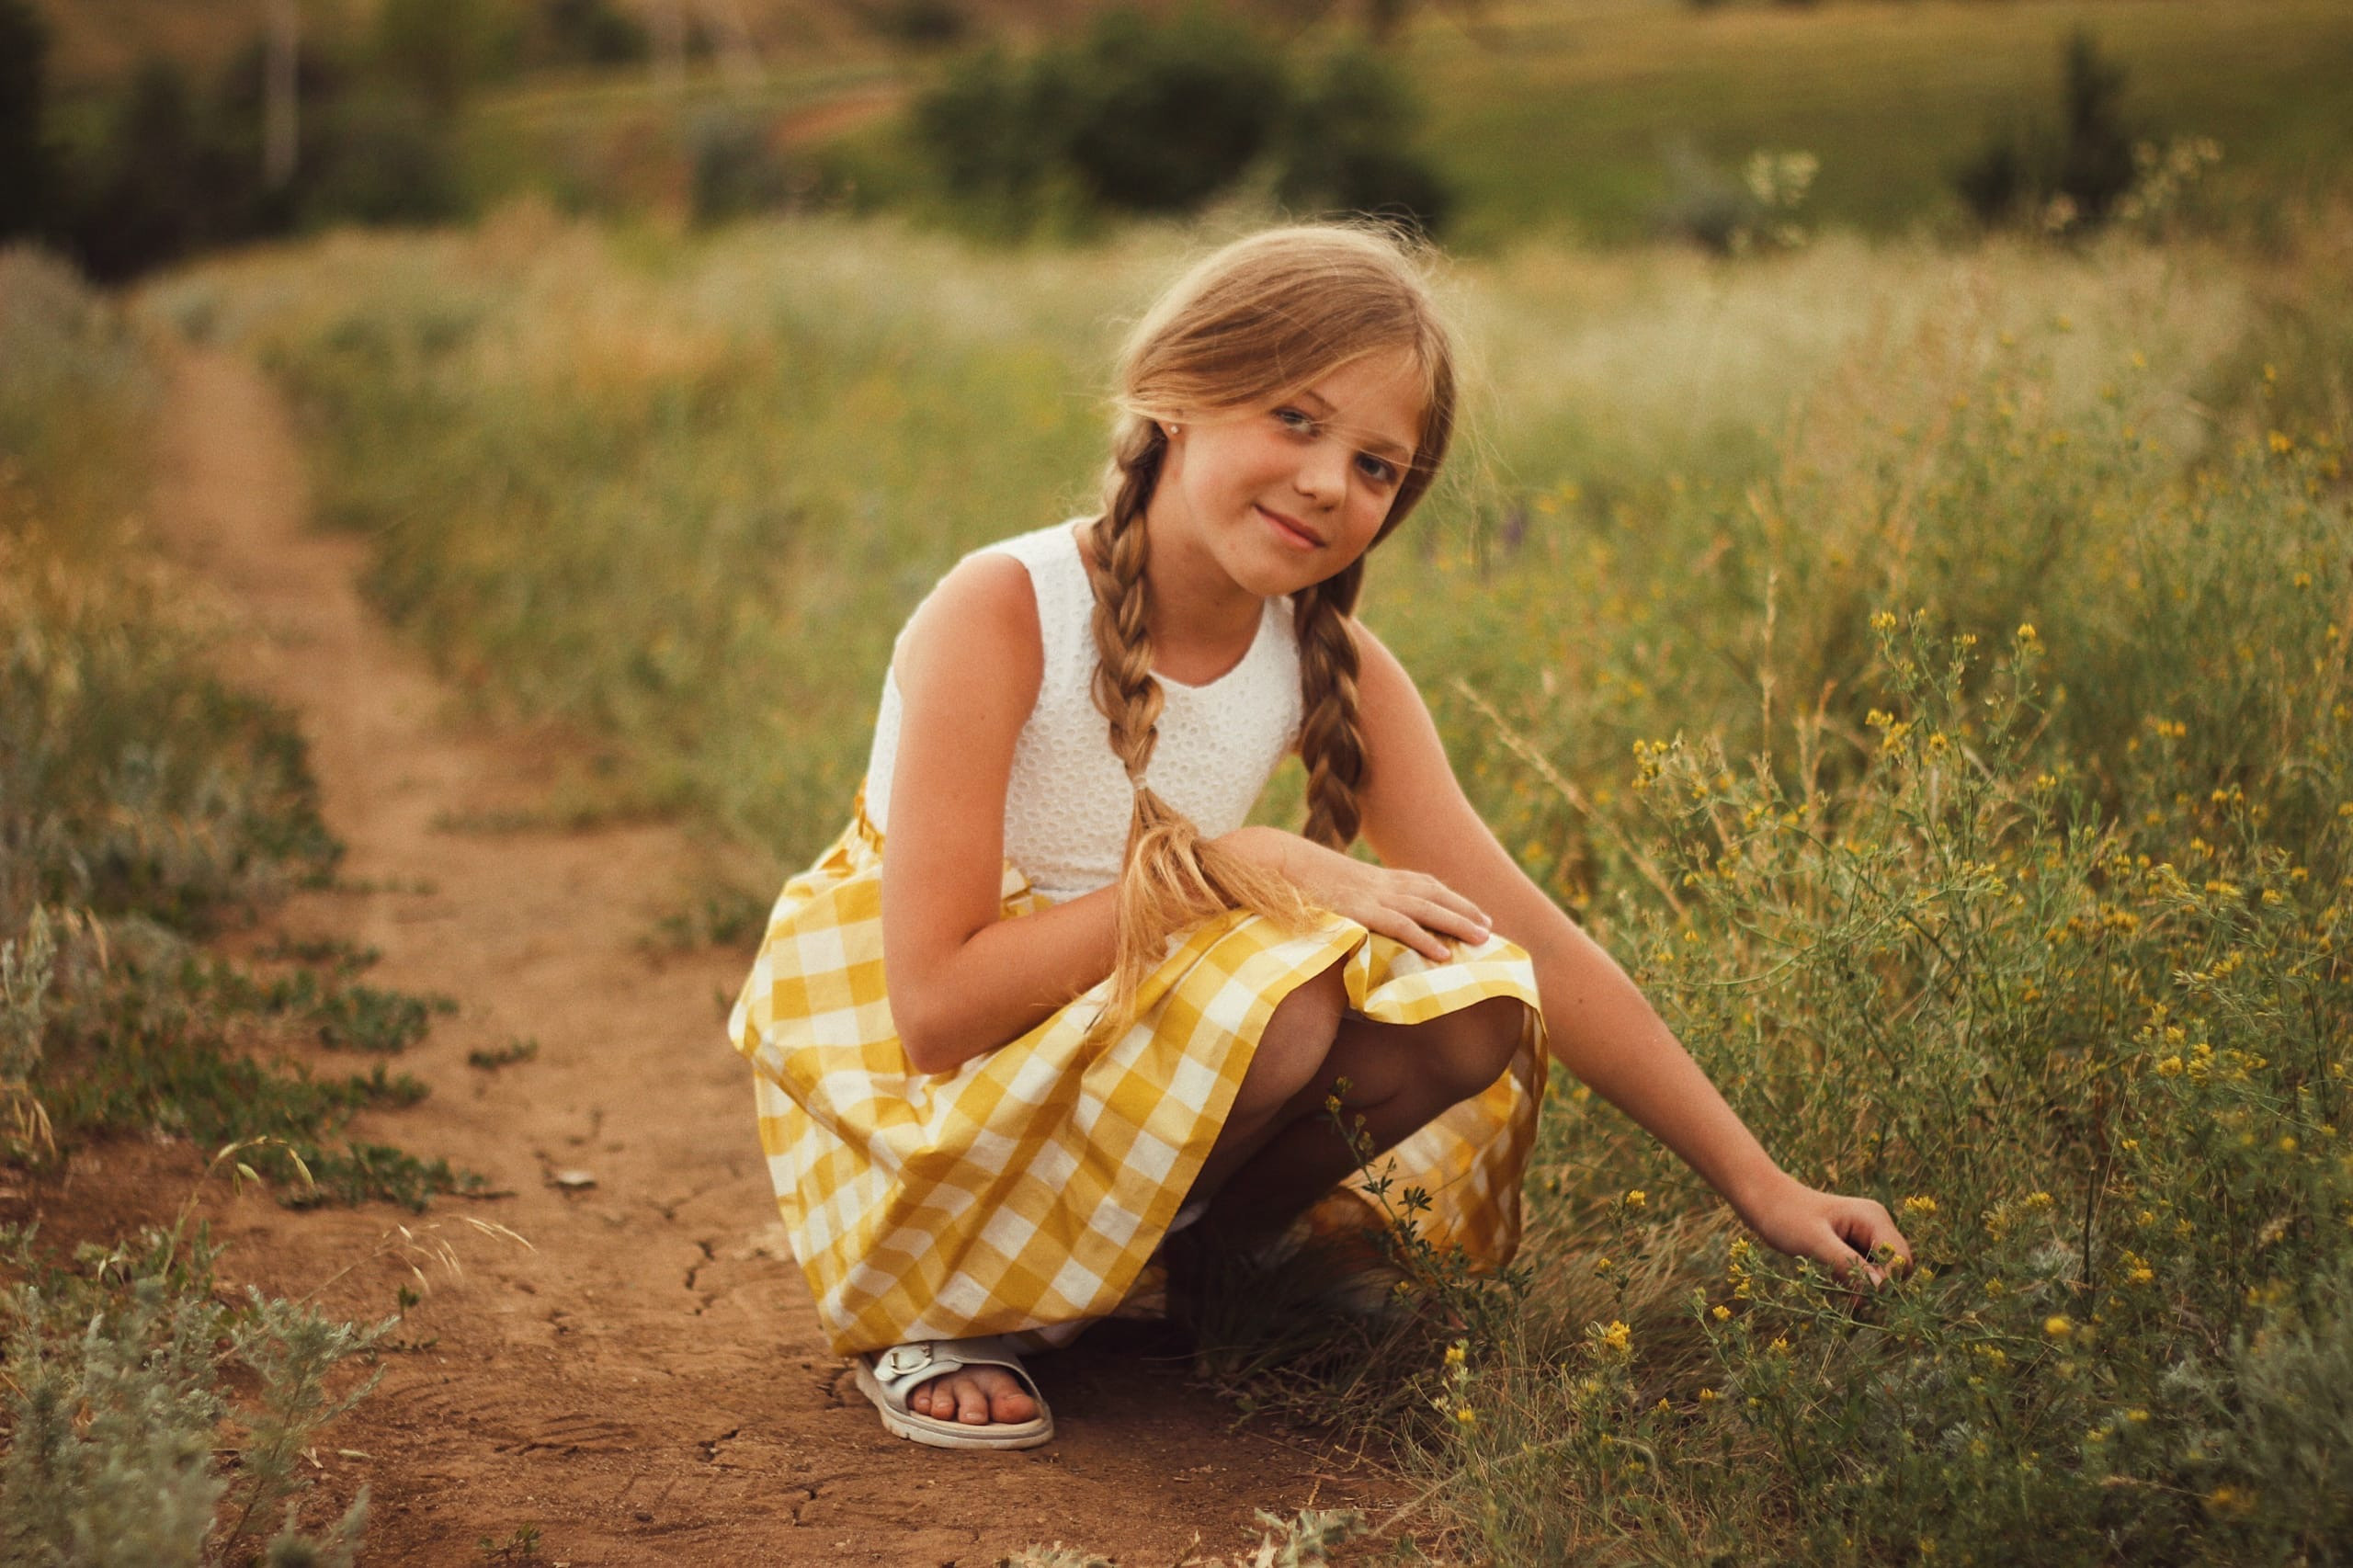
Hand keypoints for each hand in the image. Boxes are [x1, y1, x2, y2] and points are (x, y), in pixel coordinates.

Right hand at [1220, 827, 1490, 962]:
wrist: (1267, 859)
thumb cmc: (1288, 878)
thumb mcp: (1322, 888)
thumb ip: (1341, 900)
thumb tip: (1344, 919)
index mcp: (1370, 877)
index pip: (1420, 882)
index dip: (1448, 896)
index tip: (1472, 910)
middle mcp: (1377, 882)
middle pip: (1432, 893)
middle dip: (1464, 909)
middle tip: (1490, 928)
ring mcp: (1370, 895)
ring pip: (1426, 908)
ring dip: (1458, 922)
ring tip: (1484, 939)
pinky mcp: (1358, 910)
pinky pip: (1400, 926)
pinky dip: (1425, 938)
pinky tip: (1444, 954)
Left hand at [1739, 1174, 1912, 1286]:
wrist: (1764, 1202)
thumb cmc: (1786, 1217)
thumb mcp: (1815, 1243)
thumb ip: (1848, 1265)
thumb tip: (1880, 1290)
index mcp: (1873, 1218)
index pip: (1901, 1259)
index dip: (1887, 1281)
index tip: (1859, 1294)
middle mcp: (1876, 1226)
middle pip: (1896, 1268)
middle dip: (1877, 1286)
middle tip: (1845, 1293)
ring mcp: (1866, 1237)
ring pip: (1880, 1274)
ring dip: (1861, 1286)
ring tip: (1832, 1283)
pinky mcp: (1853, 1247)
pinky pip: (1864, 1273)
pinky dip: (1851, 1282)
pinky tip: (1829, 1280)